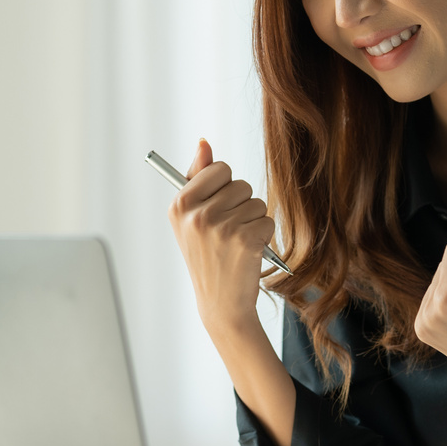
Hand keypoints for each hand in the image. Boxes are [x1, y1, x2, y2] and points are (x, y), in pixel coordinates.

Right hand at [166, 140, 275, 334]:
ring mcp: (220, 227)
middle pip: (240, 184)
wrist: (221, 304)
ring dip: (253, 221)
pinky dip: (264, 236)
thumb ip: (198, 177)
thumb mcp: (192, 218)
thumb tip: (204, 141)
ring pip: (256, 202)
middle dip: (240, 205)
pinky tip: (248, 253)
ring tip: (236, 244)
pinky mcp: (245, 240)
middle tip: (226, 233)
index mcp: (180, 204)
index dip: (224, 188)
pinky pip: (267, 220)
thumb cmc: (207, 256)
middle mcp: (197, 214)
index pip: (219, 168)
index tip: (215, 210)